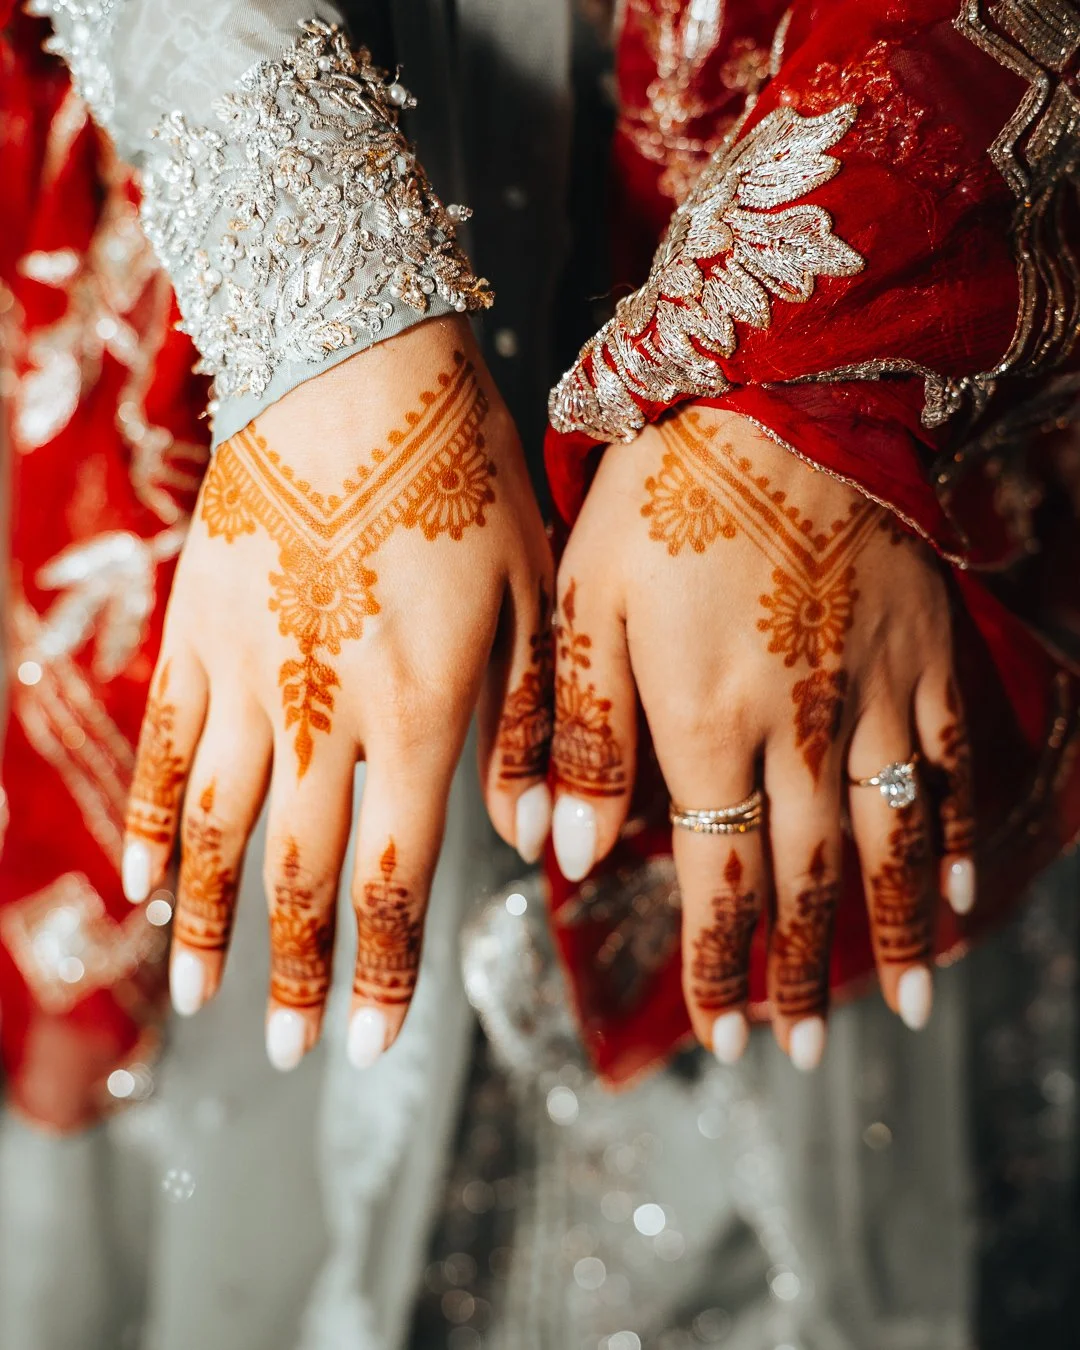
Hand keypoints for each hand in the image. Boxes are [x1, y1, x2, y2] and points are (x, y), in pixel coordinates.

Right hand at [121, 316, 553, 1070]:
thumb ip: (532, 726)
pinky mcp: (194, 629)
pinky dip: (152, 824)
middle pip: (304, 874)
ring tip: (201, 1003)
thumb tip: (532, 846)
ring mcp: (247, 672)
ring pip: (219, 830)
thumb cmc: (466, 473)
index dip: (380, 971)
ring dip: (212, 925)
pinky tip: (141, 884)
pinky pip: (165, 748)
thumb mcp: (535, 594)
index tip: (365, 1046)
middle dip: (299, 973)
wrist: (355, 363)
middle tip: (292, 1051)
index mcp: (422, 706)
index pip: (395, 874)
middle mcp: (326, 710)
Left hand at [550, 404, 973, 1069]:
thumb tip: (571, 853)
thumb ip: (586, 735)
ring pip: (891, 841)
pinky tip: (966, 889)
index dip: (723, 963)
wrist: (776, 389)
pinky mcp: (924, 647)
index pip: (719, 877)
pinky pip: (952, 758)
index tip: (723, 1032)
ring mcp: (875, 690)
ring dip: (894, 934)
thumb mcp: (587, 605)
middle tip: (794, 1049)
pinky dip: (960, 833)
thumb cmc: (660, 495)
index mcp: (706, 721)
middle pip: (806, 878)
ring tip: (902, 1007)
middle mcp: (801, 726)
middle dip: (798, 973)